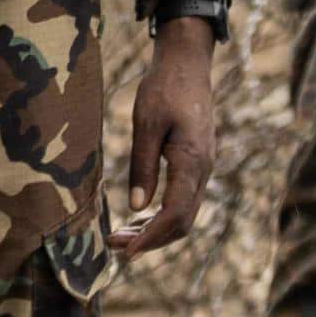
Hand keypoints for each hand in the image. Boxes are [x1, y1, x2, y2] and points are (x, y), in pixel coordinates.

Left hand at [113, 19, 216, 258]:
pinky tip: (137, 218)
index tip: (126, 252)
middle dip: (149, 240)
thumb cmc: (164, 87)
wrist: (188, 64)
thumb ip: (142, 165)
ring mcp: (202, 168)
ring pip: (183, 214)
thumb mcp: (146, 123)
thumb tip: (136, 207)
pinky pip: (182, 200)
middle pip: (182, 222)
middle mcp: (202, 170)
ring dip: (154, 230)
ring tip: (119, 237)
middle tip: (113, 246)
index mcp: (191, 161)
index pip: (175, 213)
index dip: (151, 237)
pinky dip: (160, 216)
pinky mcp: (195, 164)